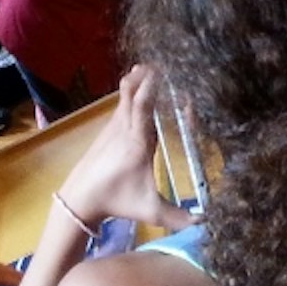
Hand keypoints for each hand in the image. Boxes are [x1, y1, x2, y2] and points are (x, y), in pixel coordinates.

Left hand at [54, 67, 192, 232]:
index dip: (152, 86)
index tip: (164, 71)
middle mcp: (124, 129)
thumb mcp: (149, 210)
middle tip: (161, 62)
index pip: (143, 106)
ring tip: (149, 68)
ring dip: (136, 81)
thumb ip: (177, 217)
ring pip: (124, 96)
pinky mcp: (106, 131)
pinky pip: (120, 104)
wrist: (79, 199)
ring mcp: (113, 128)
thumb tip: (207, 223)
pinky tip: (137, 89)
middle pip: (131, 93)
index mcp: (137, 142)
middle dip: (145, 76)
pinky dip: (130, 92)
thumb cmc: (117, 201)